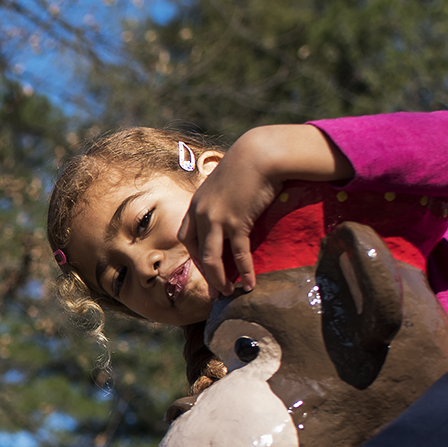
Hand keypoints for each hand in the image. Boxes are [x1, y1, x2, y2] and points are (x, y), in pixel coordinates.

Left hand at [178, 125, 351, 295]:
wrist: (261, 152)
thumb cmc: (248, 165)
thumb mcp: (226, 182)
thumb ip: (223, 199)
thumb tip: (232, 210)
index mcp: (196, 204)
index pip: (186, 237)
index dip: (195, 255)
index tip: (206, 268)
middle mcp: (201, 213)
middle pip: (195, 251)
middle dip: (205, 273)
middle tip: (215, 291)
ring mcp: (216, 218)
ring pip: (210, 258)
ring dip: (219, 279)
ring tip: (228, 293)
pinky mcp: (236, 222)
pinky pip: (238, 254)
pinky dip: (244, 271)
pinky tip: (249, 284)